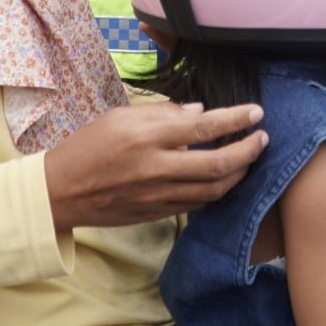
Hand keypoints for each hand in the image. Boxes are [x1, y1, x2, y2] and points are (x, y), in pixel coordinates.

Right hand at [43, 101, 266, 230]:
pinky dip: (217, 191)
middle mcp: (156, 167)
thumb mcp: (120, 116)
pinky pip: (197, 203)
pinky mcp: (157, 213)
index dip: (235, 119)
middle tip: (263, 138)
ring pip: (213, 190)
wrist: (62, 191)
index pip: (204, 127)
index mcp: (147, 136)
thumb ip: (162, 112)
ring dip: (238, 174)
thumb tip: (199, 111)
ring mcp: (158, 195)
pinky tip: (224, 178)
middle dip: (248, 151)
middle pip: (218, 164)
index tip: (256, 112)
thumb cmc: (89, 146)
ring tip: (249, 158)